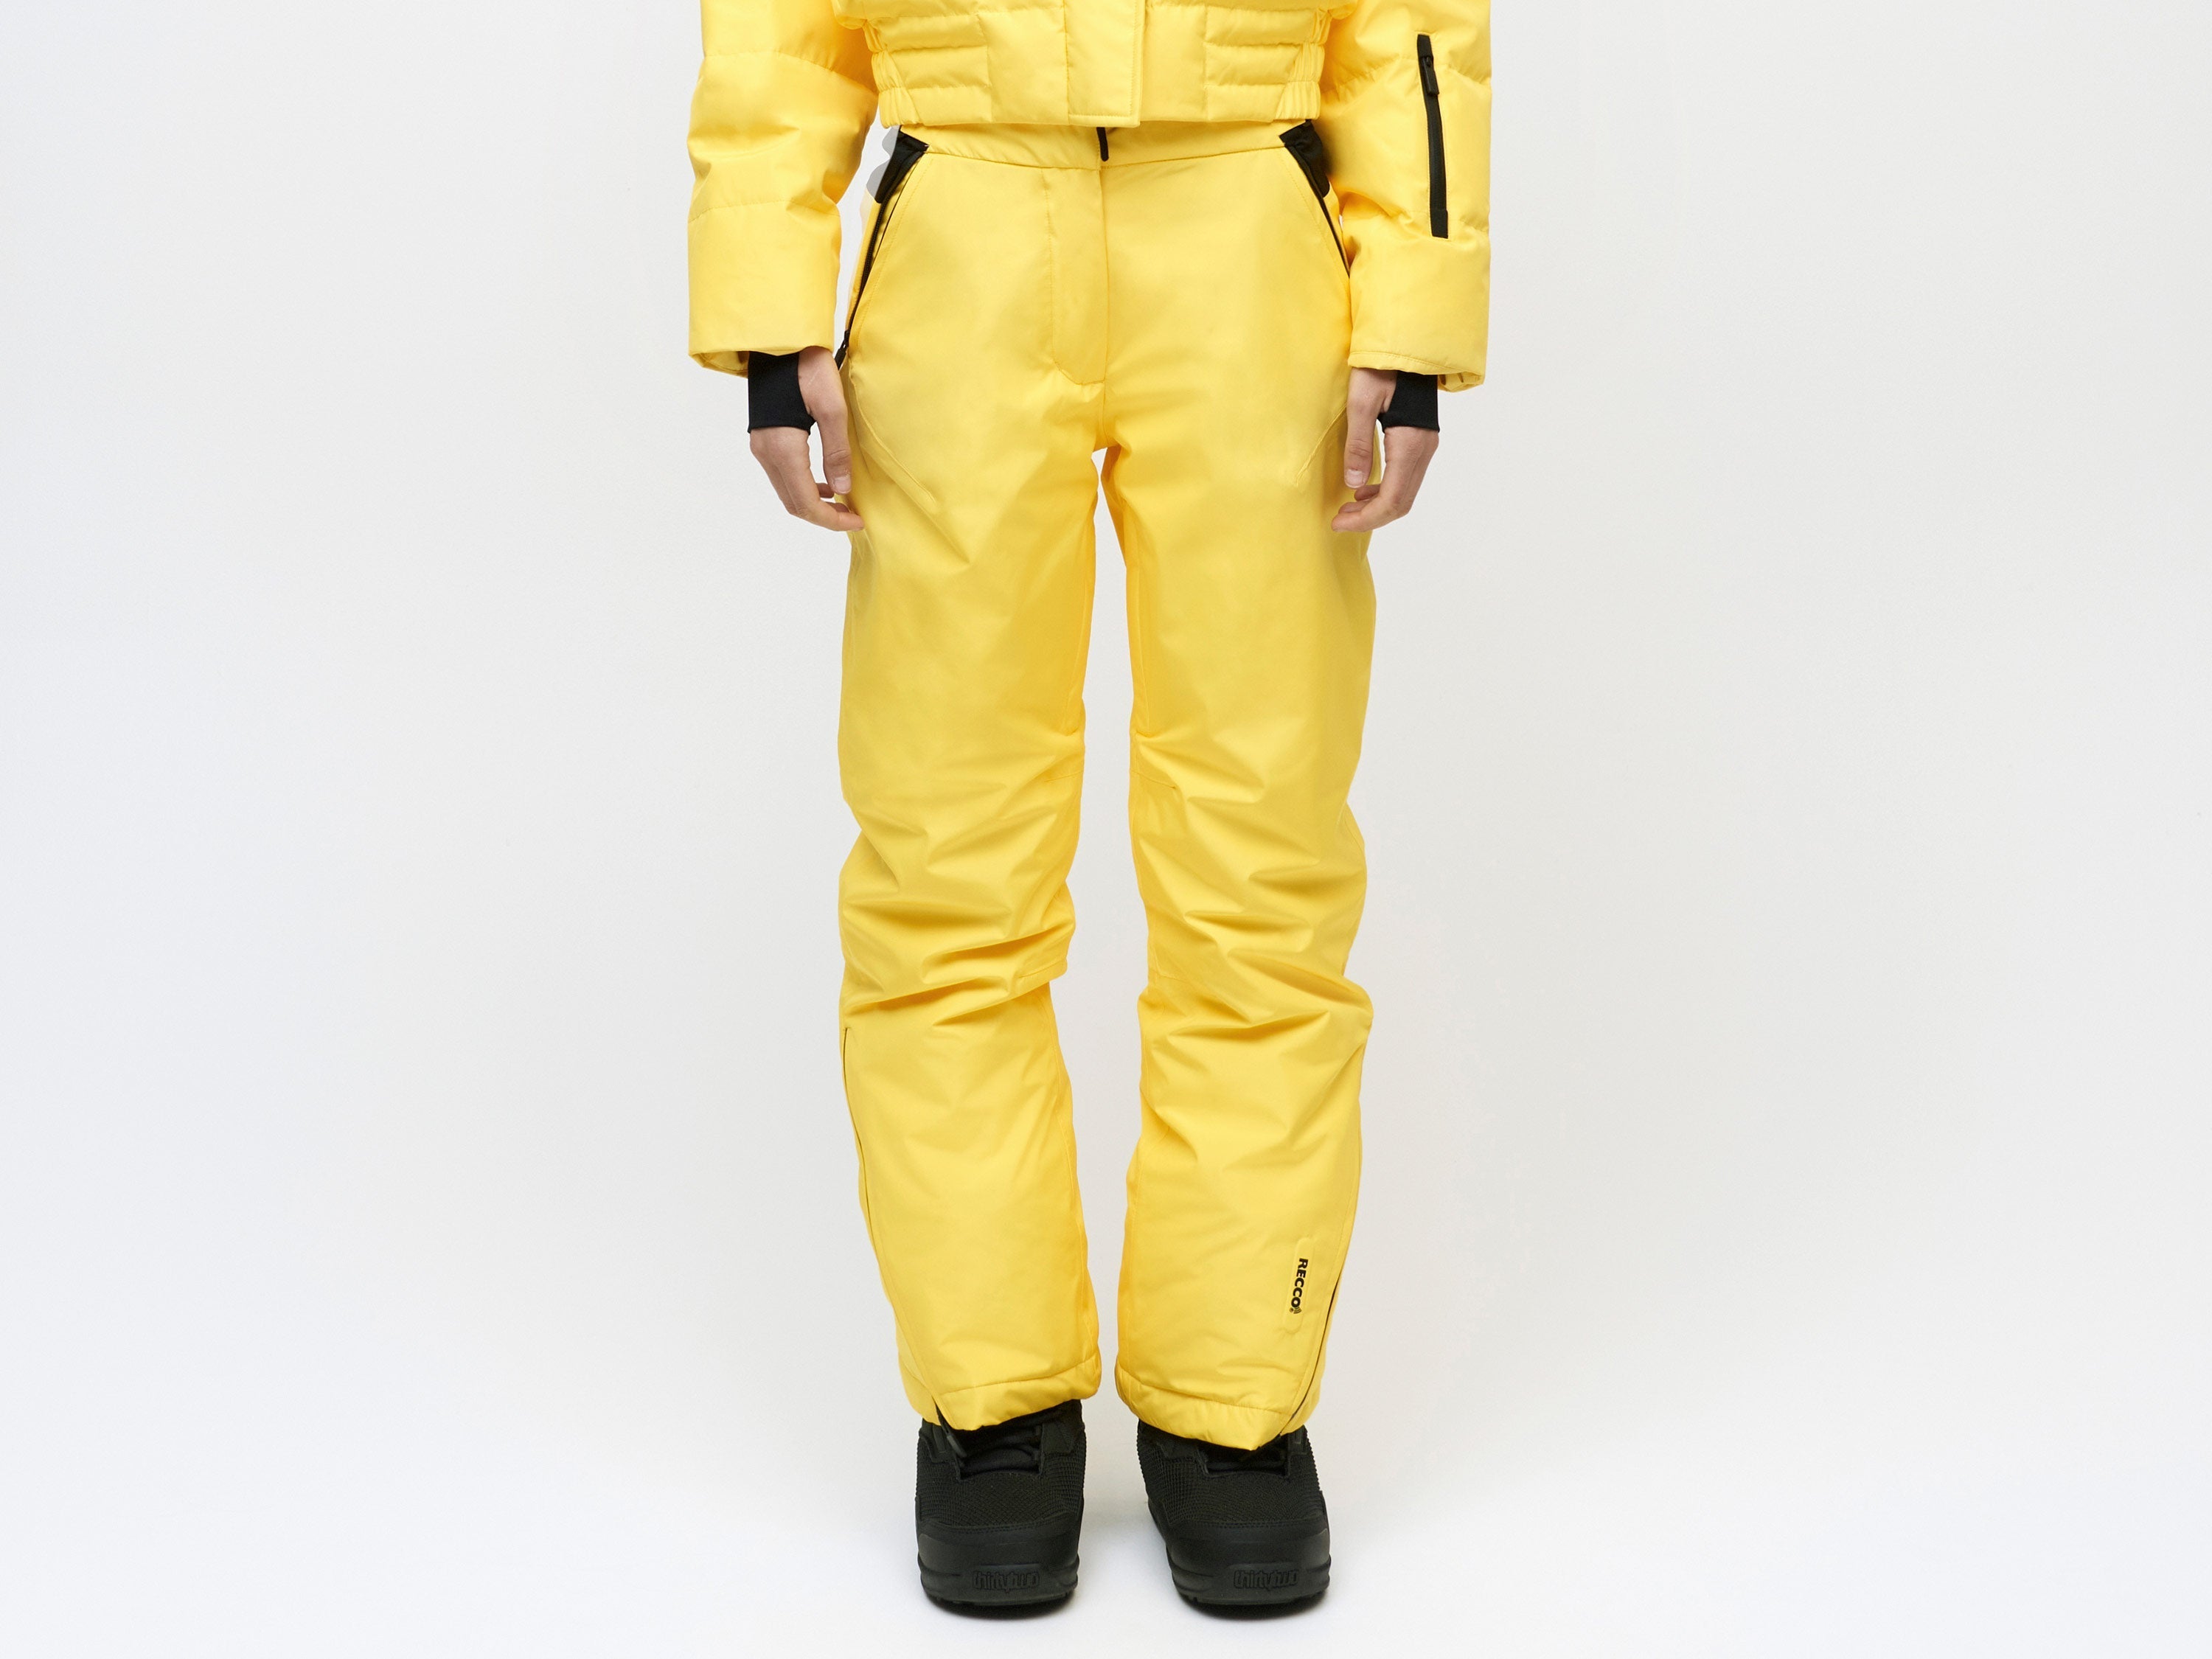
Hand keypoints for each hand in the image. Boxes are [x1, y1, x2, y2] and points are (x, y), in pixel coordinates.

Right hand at [748, 346, 863, 531]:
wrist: (778, 342)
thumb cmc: (807, 368)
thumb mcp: (832, 407)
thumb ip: (837, 451)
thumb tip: (842, 489)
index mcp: (784, 450)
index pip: (806, 503)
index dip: (832, 520)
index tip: (858, 520)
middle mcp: (767, 455)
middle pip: (793, 504)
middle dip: (824, 517)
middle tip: (853, 516)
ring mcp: (761, 449)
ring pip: (786, 493)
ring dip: (813, 504)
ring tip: (842, 502)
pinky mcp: (763, 441)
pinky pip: (783, 477)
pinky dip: (804, 488)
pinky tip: (824, 481)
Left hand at [1332, 367, 1438, 532]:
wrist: (1407, 346)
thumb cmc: (1381, 367)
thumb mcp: (1360, 402)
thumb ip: (1358, 444)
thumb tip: (1353, 484)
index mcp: (1409, 445)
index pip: (1391, 499)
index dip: (1366, 518)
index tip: (1338, 522)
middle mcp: (1423, 450)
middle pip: (1401, 503)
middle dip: (1370, 517)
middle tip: (1339, 520)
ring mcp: (1425, 447)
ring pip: (1405, 493)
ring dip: (1377, 506)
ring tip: (1347, 507)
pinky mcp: (1420, 442)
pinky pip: (1406, 479)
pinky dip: (1385, 491)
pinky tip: (1363, 488)